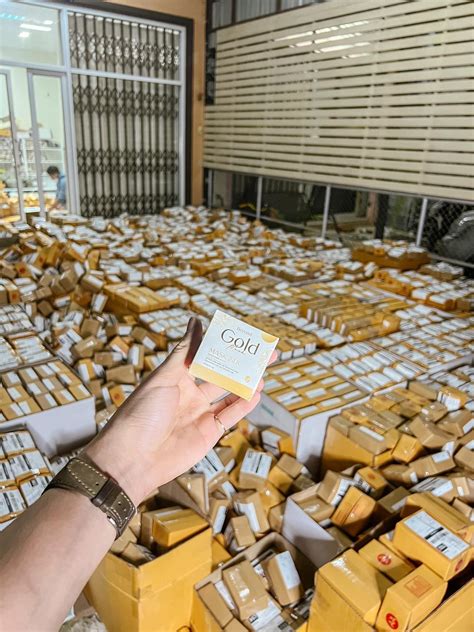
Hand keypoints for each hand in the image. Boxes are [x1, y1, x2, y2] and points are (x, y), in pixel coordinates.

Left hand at [85, 317, 275, 504]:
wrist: (132, 460)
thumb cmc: (141, 414)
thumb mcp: (164, 377)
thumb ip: (184, 351)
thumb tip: (195, 321)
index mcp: (176, 376)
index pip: (206, 355)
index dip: (225, 346)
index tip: (244, 335)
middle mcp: (189, 393)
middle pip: (222, 374)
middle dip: (244, 364)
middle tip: (266, 354)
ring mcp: (199, 414)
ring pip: (229, 395)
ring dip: (246, 384)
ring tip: (262, 374)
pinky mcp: (207, 433)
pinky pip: (229, 416)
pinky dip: (244, 405)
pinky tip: (256, 394)